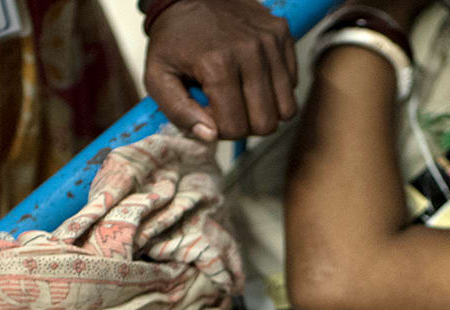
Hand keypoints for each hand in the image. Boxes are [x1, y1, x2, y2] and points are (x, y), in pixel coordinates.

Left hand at [144, 0, 296, 139]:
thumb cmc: (173, 38)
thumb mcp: (157, 77)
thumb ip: (178, 111)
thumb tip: (210, 136)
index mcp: (217, 64)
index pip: (235, 127)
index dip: (221, 131)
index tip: (209, 114)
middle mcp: (250, 52)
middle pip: (266, 122)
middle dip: (247, 126)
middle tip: (229, 110)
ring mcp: (270, 41)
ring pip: (286, 108)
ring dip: (265, 111)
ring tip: (243, 97)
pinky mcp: (282, 34)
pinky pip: (292, 83)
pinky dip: (275, 89)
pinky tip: (253, 77)